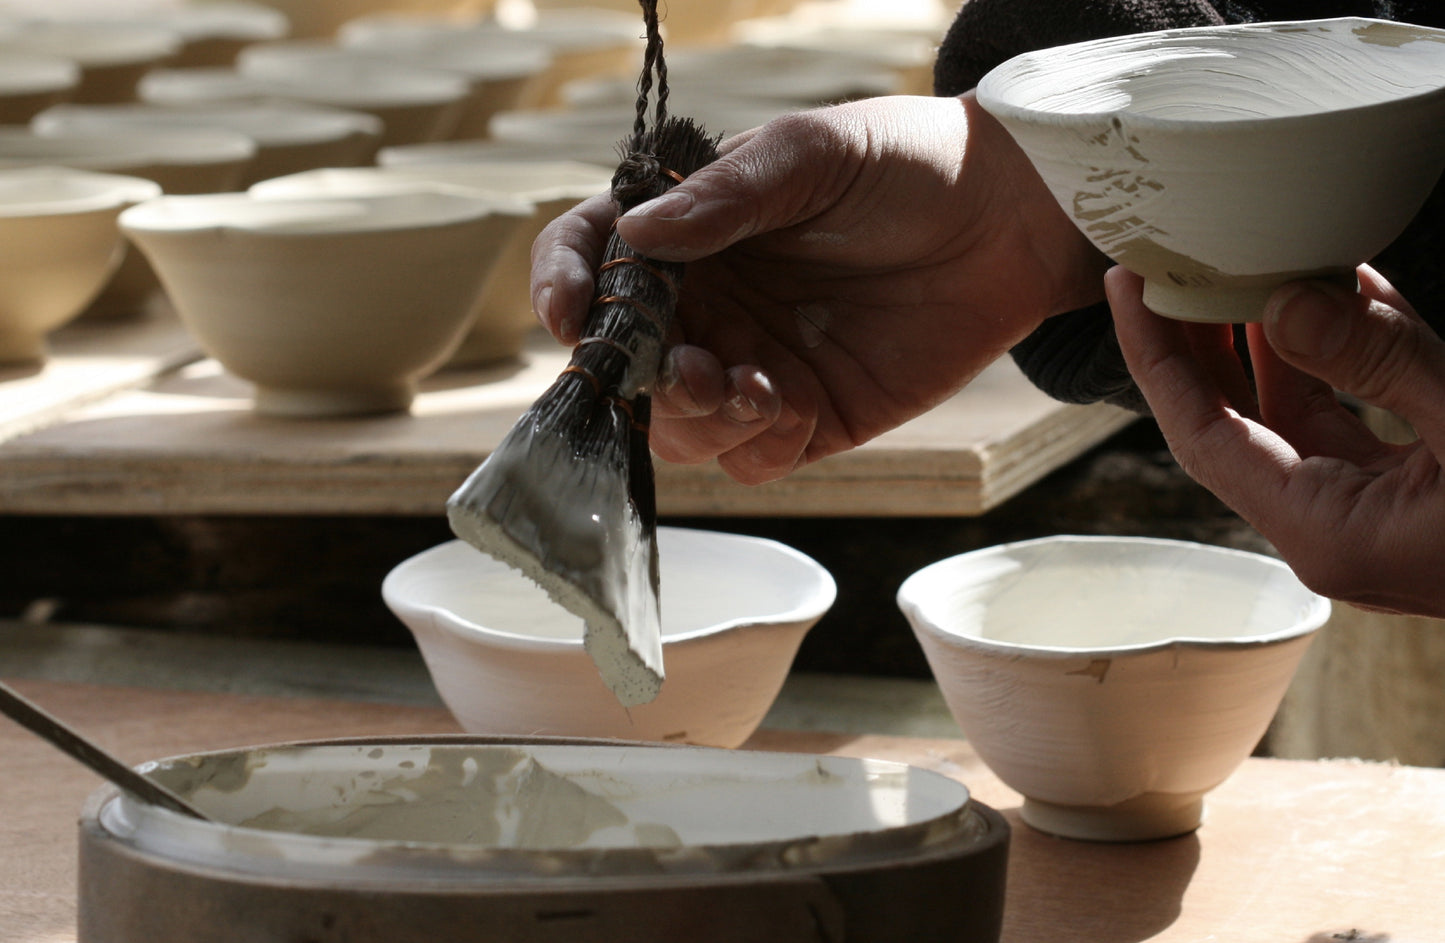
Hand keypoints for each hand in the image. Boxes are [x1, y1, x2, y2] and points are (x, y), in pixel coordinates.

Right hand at [530, 93, 1105, 483]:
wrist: (1010, 219)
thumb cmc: (905, 163)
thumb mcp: (812, 153)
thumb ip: (725, 196)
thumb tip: (636, 236)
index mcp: (691, 234)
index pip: (593, 260)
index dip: (563, 288)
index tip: (570, 317)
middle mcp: (709, 305)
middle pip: (626, 366)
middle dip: (639, 379)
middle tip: (689, 366)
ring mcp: (754, 365)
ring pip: (679, 429)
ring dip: (695, 420)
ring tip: (753, 385)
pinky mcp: (809, 417)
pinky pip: (750, 460)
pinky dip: (757, 444)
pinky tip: (796, 402)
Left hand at [1108, 265, 1444, 616]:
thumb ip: (1376, 362)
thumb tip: (1283, 303)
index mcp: (1323, 531)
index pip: (1200, 434)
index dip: (1156, 357)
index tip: (1126, 286)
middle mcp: (1326, 529)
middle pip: (1231, 421)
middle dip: (1198, 340)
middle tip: (1165, 261)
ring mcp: (1364, 515)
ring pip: (1288, 414)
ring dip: (1267, 340)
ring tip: (1233, 263)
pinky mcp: (1404, 495)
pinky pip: (1347, 417)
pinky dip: (1338, 356)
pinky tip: (1330, 292)